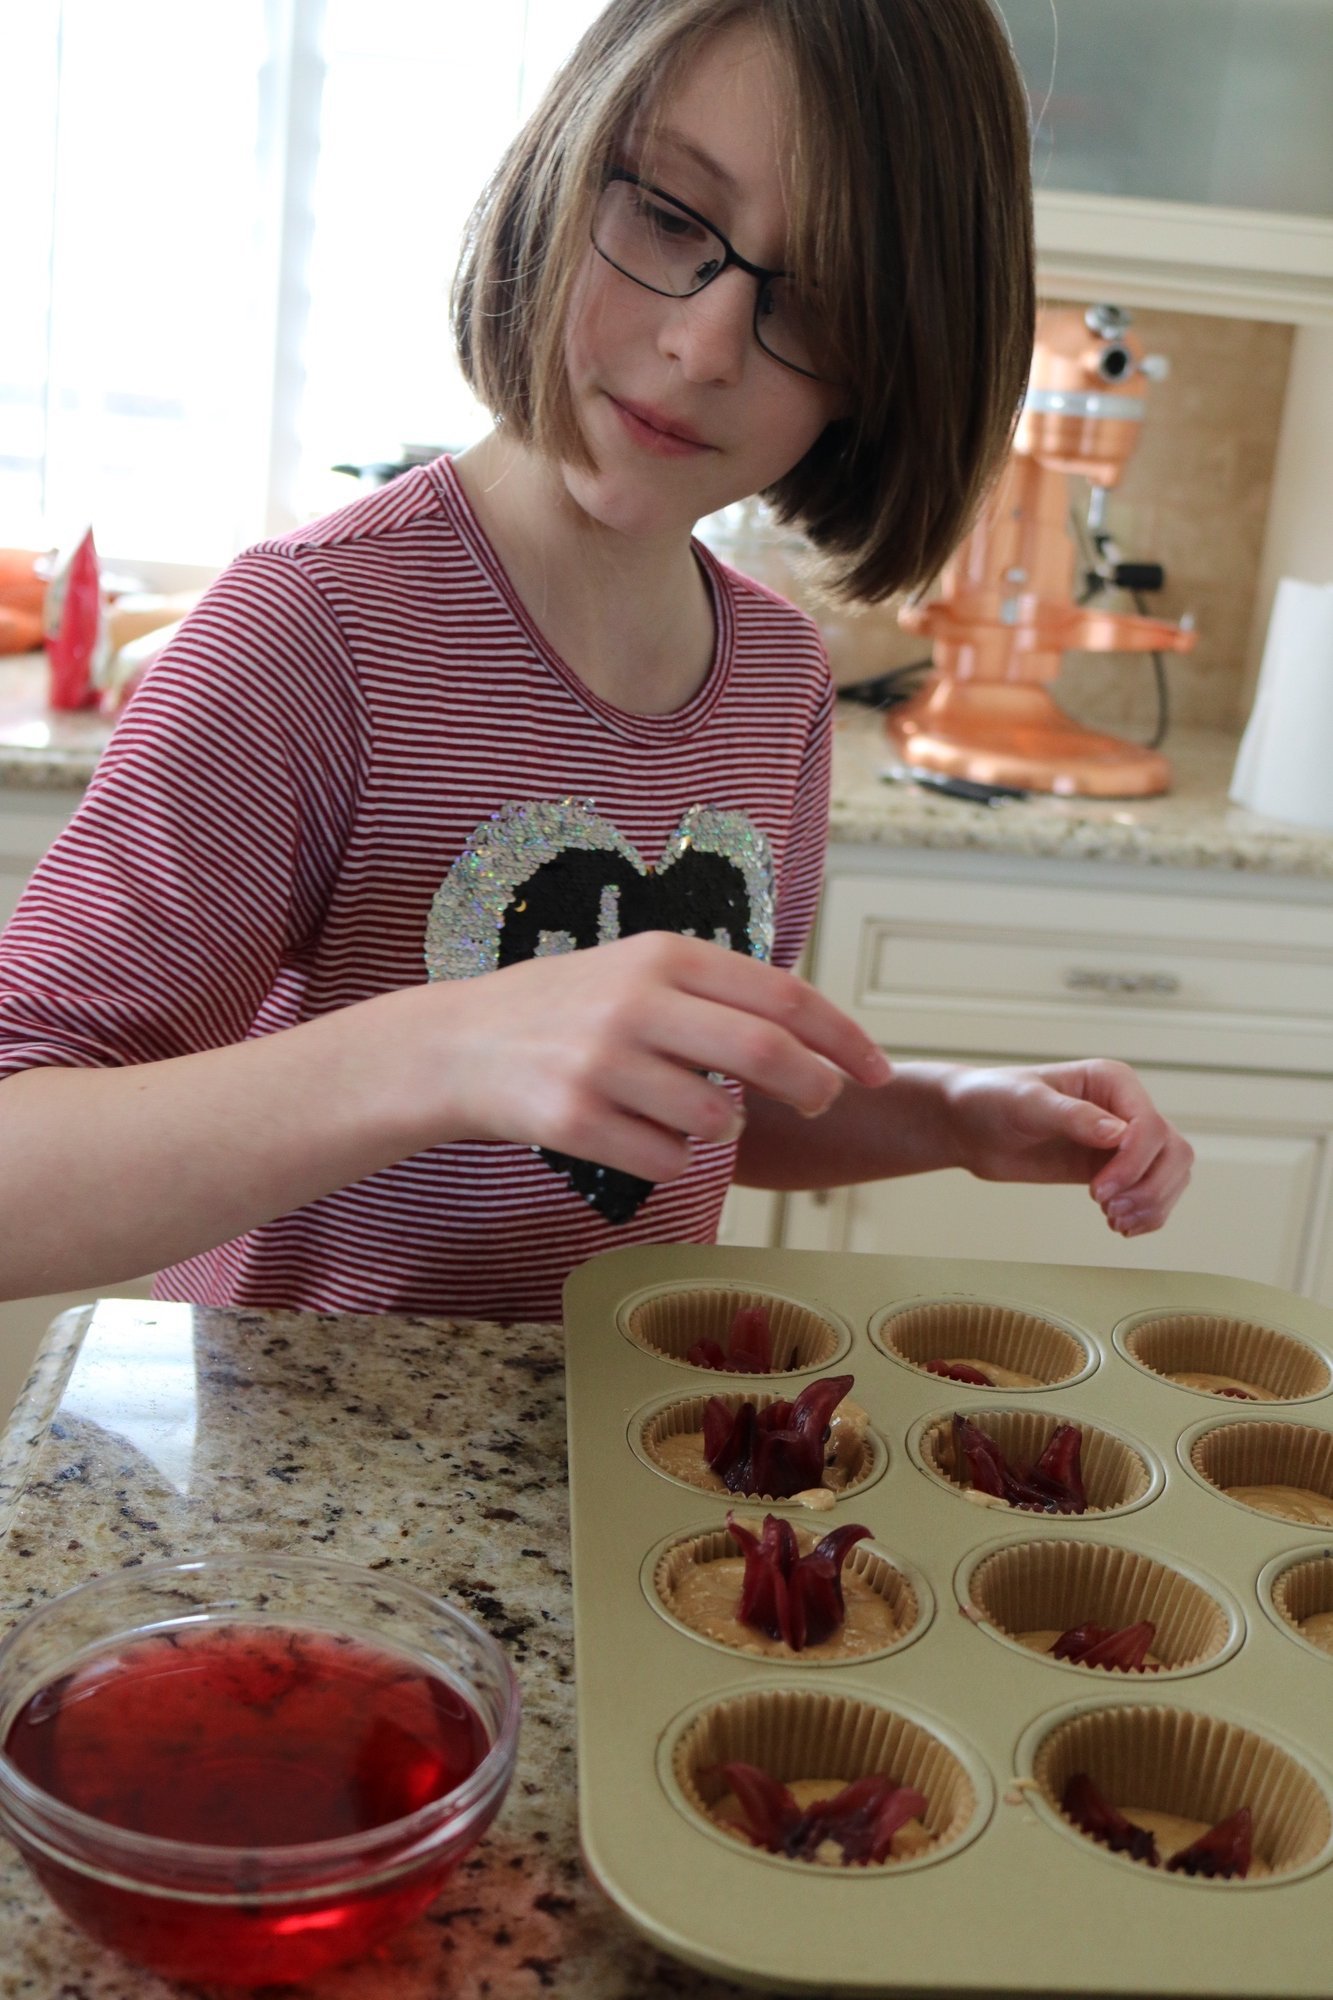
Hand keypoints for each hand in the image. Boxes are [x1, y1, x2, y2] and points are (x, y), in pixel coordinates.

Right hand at [401, 932, 891, 1184]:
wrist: (454, 1046)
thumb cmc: (561, 1009)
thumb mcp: (634, 969)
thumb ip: (713, 991)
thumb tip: (811, 1029)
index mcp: (662, 954)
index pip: (782, 994)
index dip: (843, 1035)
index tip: (878, 1069)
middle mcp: (636, 1002)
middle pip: (766, 1052)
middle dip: (813, 1084)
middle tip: (822, 1101)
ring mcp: (602, 1062)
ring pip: (715, 1116)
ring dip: (722, 1126)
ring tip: (690, 1112)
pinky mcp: (572, 1120)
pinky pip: (664, 1158)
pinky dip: (671, 1158)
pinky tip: (639, 1135)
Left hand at [940, 1058, 1192, 1235]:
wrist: (968, 1125)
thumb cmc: (992, 1099)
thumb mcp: (1026, 1103)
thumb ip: (1072, 1116)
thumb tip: (1117, 1133)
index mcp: (1112, 1082)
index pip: (1150, 1125)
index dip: (1133, 1162)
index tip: (1097, 1190)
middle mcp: (1125, 1109)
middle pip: (1173, 1152)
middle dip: (1149, 1187)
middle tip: (1108, 1209)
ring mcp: (1121, 1142)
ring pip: (1171, 1174)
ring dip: (1152, 1204)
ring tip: (1114, 1221)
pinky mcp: (1111, 1169)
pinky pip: (1151, 1193)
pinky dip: (1146, 1214)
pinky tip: (1119, 1225)